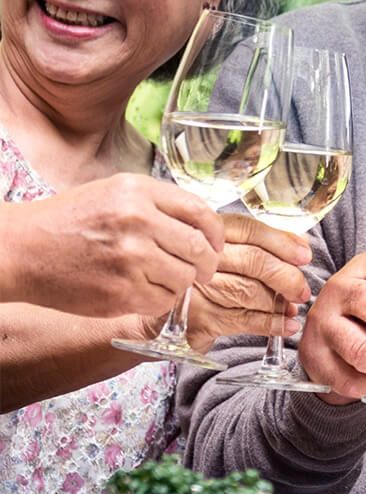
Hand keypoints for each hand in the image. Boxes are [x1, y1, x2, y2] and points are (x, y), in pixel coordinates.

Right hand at [0, 173, 223, 316]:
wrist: (21, 250)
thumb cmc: (68, 221)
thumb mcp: (114, 192)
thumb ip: (158, 204)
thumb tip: (202, 226)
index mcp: (138, 192)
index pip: (201, 212)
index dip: (215, 233)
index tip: (215, 244)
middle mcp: (138, 221)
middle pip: (199, 249)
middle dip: (207, 263)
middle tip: (202, 270)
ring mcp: (130, 258)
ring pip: (184, 278)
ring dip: (180, 282)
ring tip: (161, 278)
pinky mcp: (121, 292)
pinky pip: (162, 301)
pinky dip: (160, 299)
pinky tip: (142, 291)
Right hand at [173, 213, 312, 352]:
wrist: (157, 315)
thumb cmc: (200, 279)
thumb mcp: (224, 252)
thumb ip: (260, 243)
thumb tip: (301, 242)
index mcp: (208, 232)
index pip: (250, 230)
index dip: (282, 242)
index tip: (304, 256)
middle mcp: (200, 257)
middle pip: (254, 261)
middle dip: (286, 277)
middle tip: (302, 289)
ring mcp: (196, 288)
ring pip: (250, 292)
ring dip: (279, 303)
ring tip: (293, 307)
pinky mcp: (198, 318)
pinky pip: (244, 320)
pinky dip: (272, 324)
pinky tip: (287, 325)